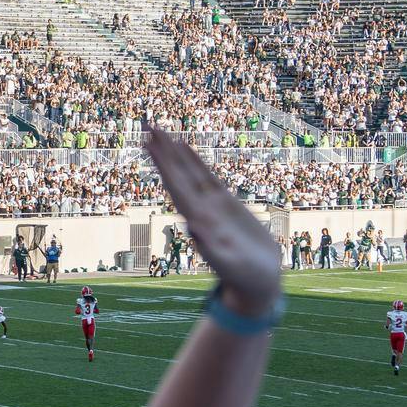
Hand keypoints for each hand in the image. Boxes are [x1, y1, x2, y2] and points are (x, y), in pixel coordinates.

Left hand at [142, 129, 280, 311]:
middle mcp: (199, 209)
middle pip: (177, 174)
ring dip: (173, 152)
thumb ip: (212, 247)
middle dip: (163, 151)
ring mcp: (210, 205)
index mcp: (198, 221)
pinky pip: (206, 176)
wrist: (258, 282)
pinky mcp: (224, 204)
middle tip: (148, 124)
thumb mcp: (230, 264)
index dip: (164, 165)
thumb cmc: (245, 278)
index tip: (150, 144)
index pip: (176, 186)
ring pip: (188, 171)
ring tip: (159, 131)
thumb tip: (193, 226)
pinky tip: (185, 146)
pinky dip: (194, 160)